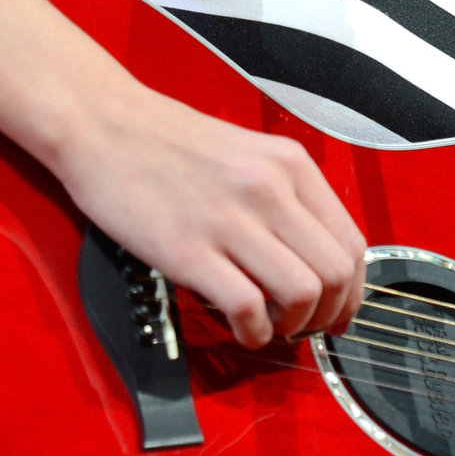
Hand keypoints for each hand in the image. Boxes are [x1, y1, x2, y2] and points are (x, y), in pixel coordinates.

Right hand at [50, 80, 366, 346]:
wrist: (102, 122)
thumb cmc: (167, 141)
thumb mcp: (247, 152)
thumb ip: (284, 198)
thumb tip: (312, 257)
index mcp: (289, 164)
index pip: (350, 241)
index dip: (352, 290)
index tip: (340, 310)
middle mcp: (268, 189)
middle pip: (335, 272)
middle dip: (329, 314)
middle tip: (308, 327)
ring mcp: (229, 220)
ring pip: (302, 292)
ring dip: (294, 326)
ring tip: (273, 327)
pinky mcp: (188, 250)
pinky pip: (247, 308)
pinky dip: (254, 332)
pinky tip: (242, 329)